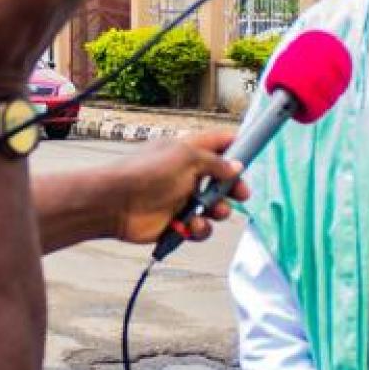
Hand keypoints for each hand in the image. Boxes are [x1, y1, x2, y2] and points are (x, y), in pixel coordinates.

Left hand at [111, 129, 248, 243]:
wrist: (115, 204)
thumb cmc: (146, 173)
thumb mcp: (186, 158)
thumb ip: (215, 162)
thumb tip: (236, 167)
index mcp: (188, 150)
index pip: (218, 142)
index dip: (237, 145)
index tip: (253, 152)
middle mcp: (186, 173)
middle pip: (222, 178)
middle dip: (234, 187)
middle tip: (241, 193)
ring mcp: (181, 198)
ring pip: (214, 206)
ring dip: (219, 210)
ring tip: (213, 211)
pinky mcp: (176, 222)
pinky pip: (199, 226)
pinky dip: (199, 227)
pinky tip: (191, 225)